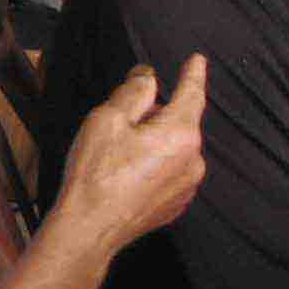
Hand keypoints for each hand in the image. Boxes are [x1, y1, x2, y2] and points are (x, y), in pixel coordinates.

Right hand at [43, 56, 208, 271]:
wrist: (90, 228)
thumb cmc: (97, 173)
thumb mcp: (108, 118)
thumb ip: (134, 91)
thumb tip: (148, 77)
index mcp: (181, 133)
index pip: (192, 93)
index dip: (193, 73)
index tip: (198, 60)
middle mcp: (193, 160)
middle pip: (179, 122)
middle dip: (156, 115)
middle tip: (122, 122)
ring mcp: (187, 186)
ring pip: (174, 148)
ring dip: (154, 142)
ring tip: (119, 154)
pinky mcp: (175, 204)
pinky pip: (170, 172)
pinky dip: (154, 166)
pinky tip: (126, 174)